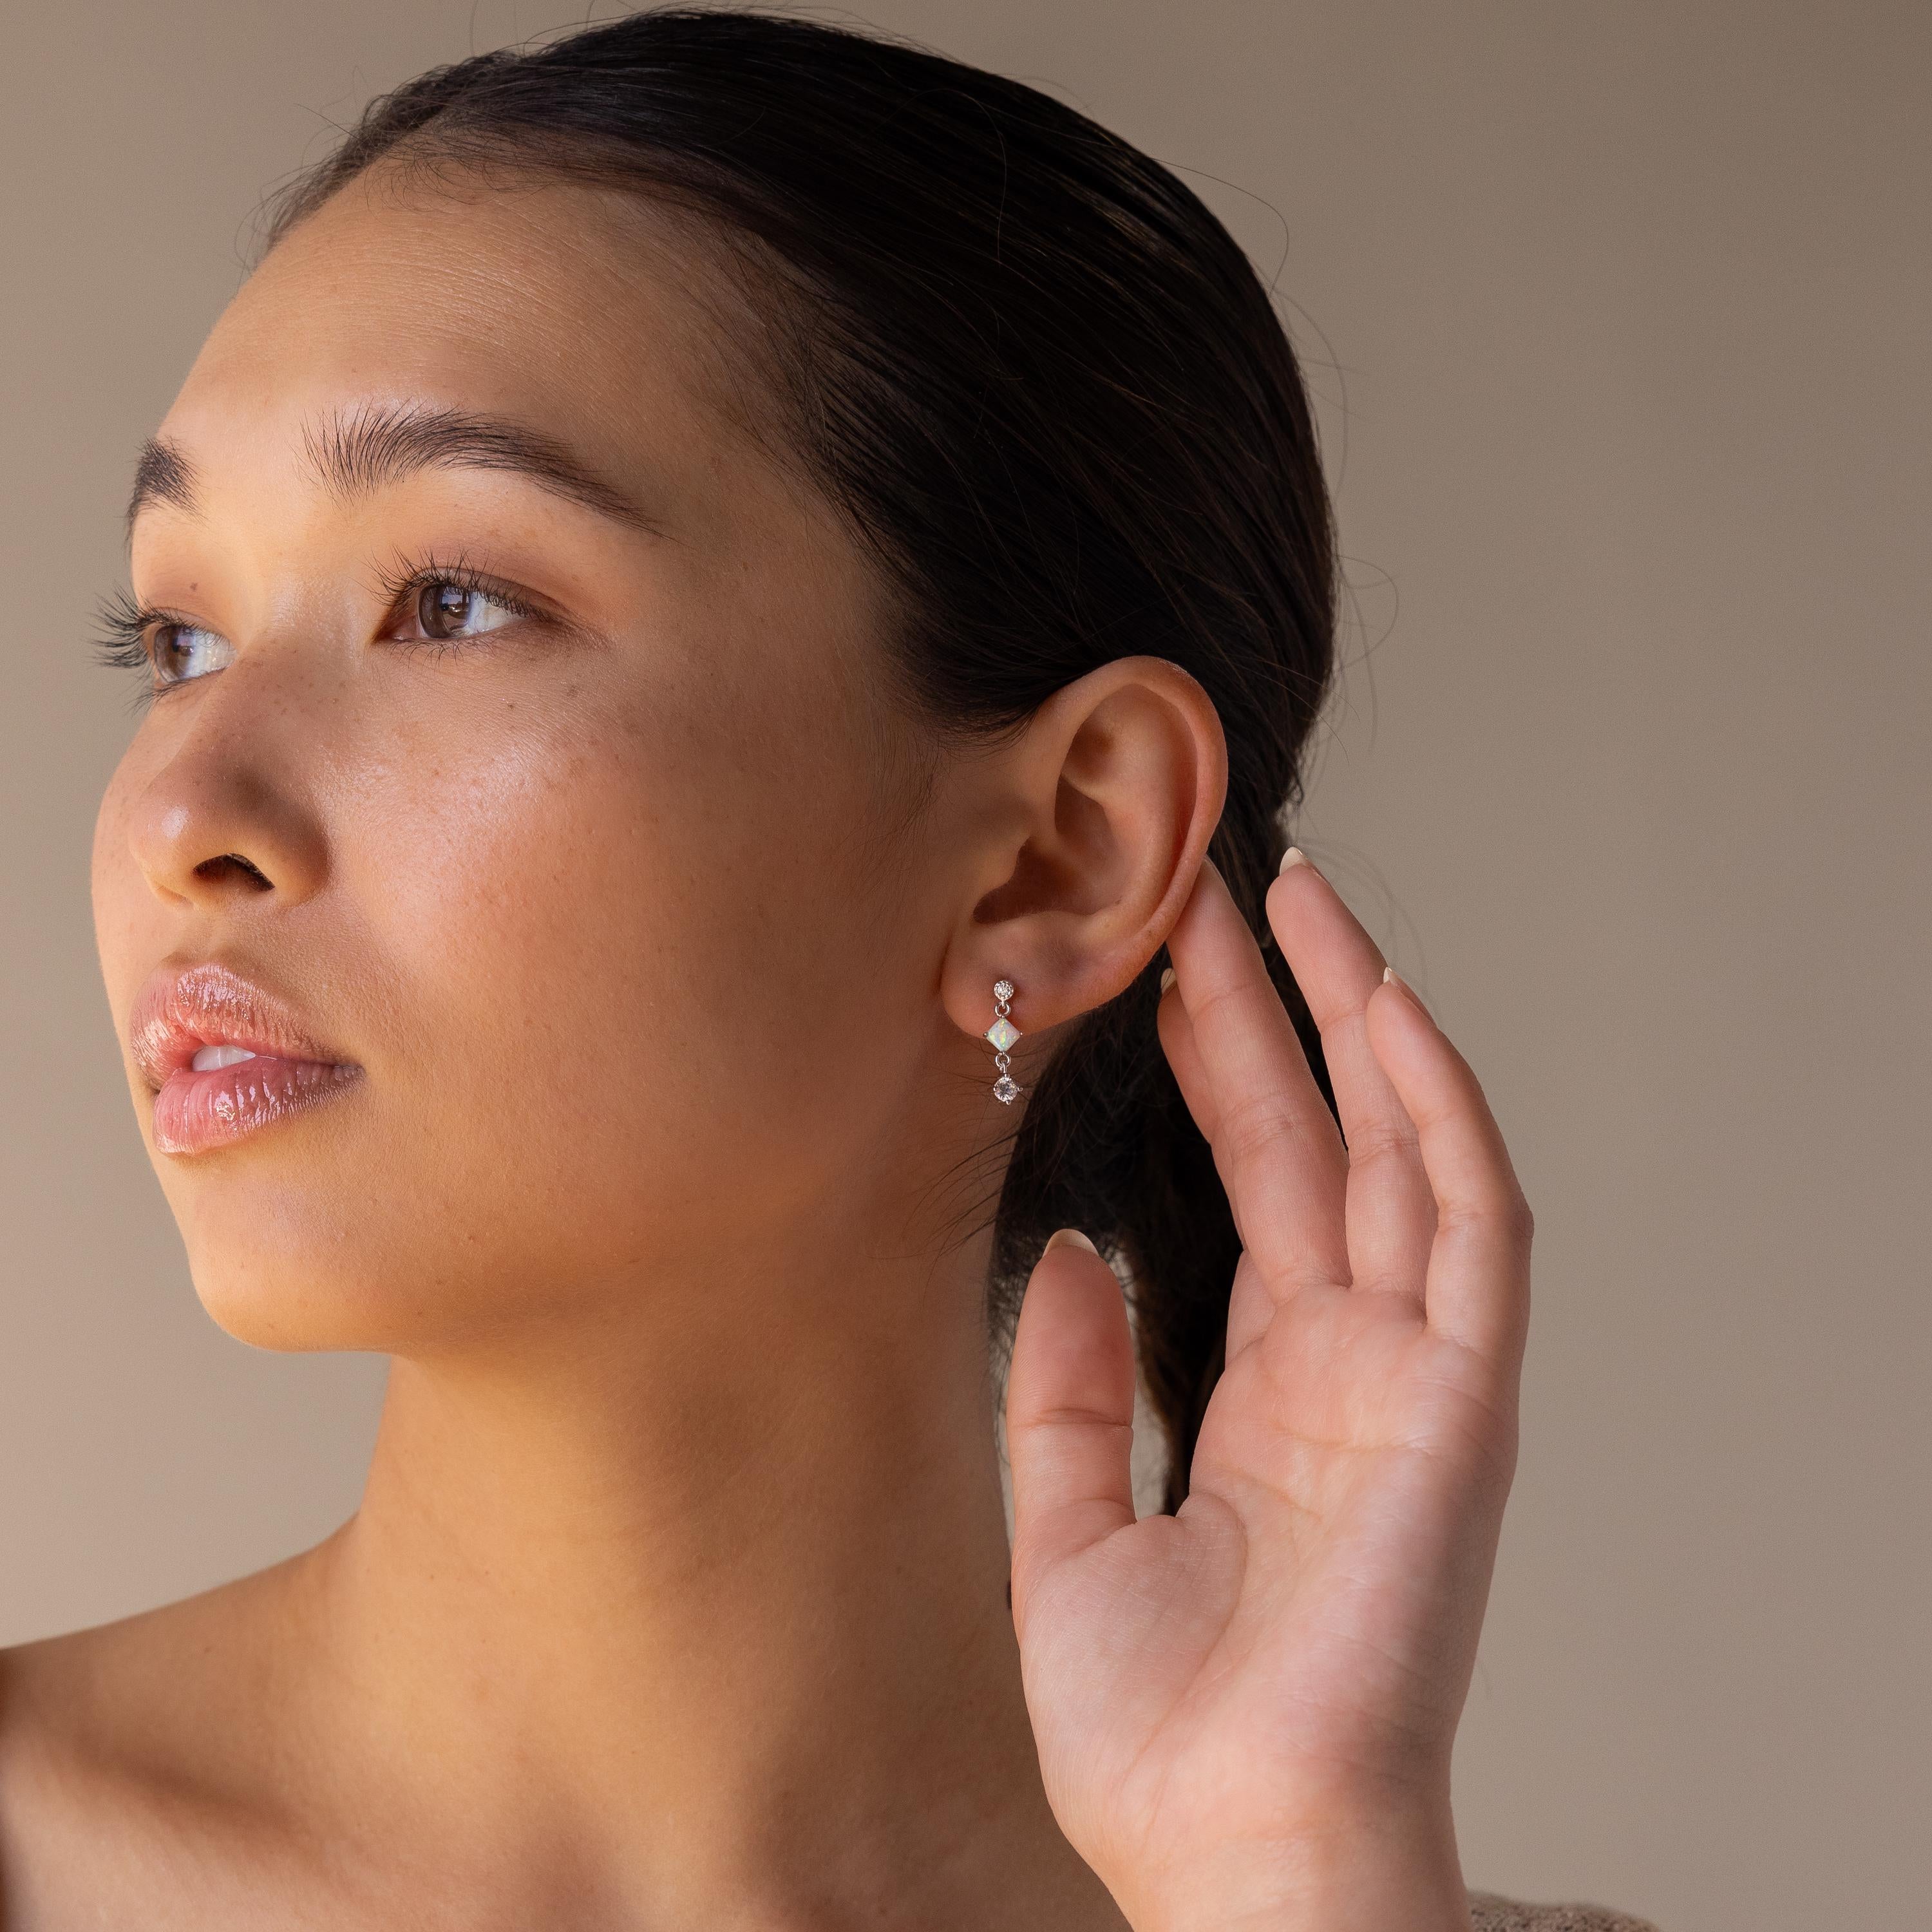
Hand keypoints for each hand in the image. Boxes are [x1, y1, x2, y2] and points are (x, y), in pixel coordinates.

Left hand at [1004, 852, 1531, 1931]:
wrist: (1229, 1853)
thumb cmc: (1160, 1732)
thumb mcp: (1062, 1533)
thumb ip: (1066, 1386)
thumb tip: (1065, 1244)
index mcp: (1268, 1387)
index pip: (1254, 1185)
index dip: (1219, 1069)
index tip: (1168, 964)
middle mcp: (1351, 1361)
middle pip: (1322, 1142)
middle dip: (1277, 1012)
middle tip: (1225, 889)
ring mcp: (1415, 1374)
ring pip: (1408, 1153)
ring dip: (1366, 1025)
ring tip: (1307, 908)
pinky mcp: (1462, 1402)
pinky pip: (1472, 1230)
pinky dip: (1444, 1118)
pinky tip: (1396, 1018)